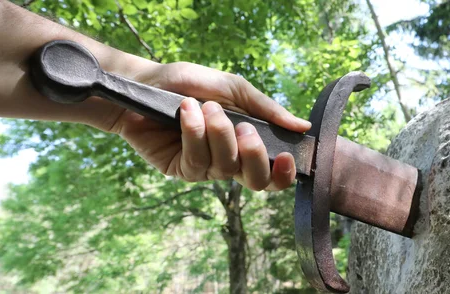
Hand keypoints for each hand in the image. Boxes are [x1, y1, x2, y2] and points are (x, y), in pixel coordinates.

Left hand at [103, 62, 310, 190]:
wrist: (147, 83)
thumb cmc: (191, 84)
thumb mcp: (234, 89)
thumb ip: (267, 109)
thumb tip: (303, 126)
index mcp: (246, 144)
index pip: (272, 171)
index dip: (283, 173)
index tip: (286, 156)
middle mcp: (229, 160)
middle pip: (255, 181)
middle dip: (254, 155)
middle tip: (242, 128)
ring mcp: (204, 168)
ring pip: (225, 167)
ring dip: (217, 133)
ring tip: (205, 106)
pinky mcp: (180, 169)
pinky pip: (197, 161)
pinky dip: (194, 133)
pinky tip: (186, 112)